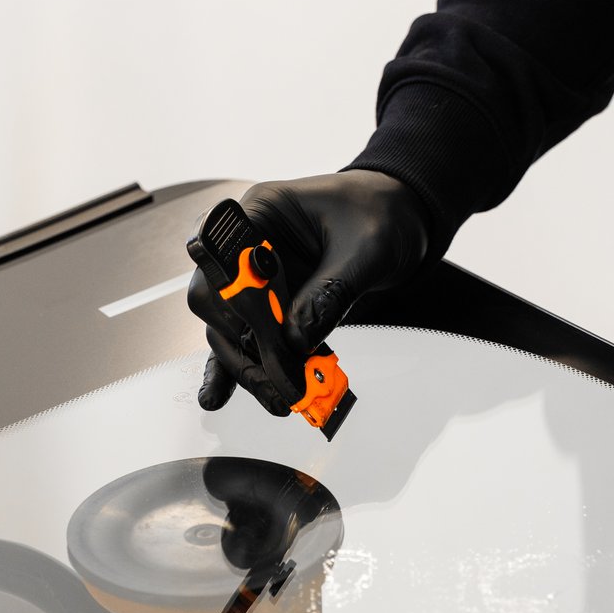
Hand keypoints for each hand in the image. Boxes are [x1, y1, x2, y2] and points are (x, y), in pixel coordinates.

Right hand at [188, 171, 430, 413]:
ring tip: (276, 399)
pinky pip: (242, 340)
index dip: (238, 301)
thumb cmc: (378, 216)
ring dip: (247, 366)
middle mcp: (246, 246)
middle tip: (278, 380)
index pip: (225, 259)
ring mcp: (253, 278)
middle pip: (217, 301)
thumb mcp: (365, 249)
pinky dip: (237, 369)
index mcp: (260, 213)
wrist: (396, 222)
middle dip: (245, 345)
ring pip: (228, 328)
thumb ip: (330, 291)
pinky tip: (217, 396)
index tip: (270, 337)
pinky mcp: (266, 306)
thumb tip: (296, 340)